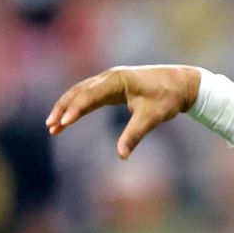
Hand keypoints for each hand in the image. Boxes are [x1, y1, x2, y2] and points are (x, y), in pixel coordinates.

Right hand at [46, 65, 201, 158]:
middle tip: (51, 126)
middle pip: (79, 91)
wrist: (182, 84)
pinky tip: (68, 119)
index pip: (90, 95)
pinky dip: (77, 106)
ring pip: (81, 92)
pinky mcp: (112, 87)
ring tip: (53, 126)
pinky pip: (89, 96)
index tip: (64, 123)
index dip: (76, 109)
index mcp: (117, 80)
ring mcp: (110, 81)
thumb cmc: (167, 98)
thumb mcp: (152, 117)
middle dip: (64, 108)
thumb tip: (122, 155)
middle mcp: (110, 77)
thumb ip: (134, 135)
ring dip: (66, 107)